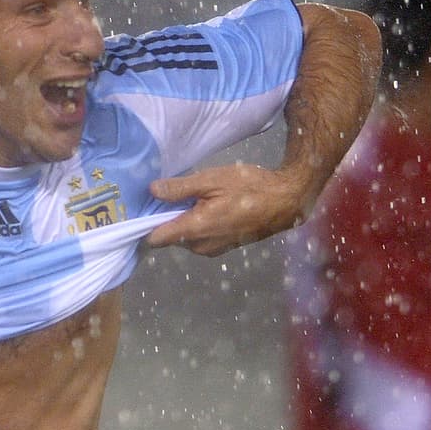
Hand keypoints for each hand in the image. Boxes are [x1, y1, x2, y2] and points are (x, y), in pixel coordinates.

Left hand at [145, 163, 311, 256]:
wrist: (285, 201)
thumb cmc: (249, 187)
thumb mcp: (212, 180)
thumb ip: (180, 188)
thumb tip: (152, 191)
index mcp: (194, 230)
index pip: (155, 239)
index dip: (146, 224)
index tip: (144, 208)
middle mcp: (200, 246)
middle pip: (170, 237)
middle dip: (169, 218)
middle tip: (178, 194)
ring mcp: (213, 249)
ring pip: (185, 238)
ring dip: (186, 221)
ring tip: (199, 198)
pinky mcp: (223, 248)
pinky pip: (200, 239)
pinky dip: (199, 225)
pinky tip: (212, 207)